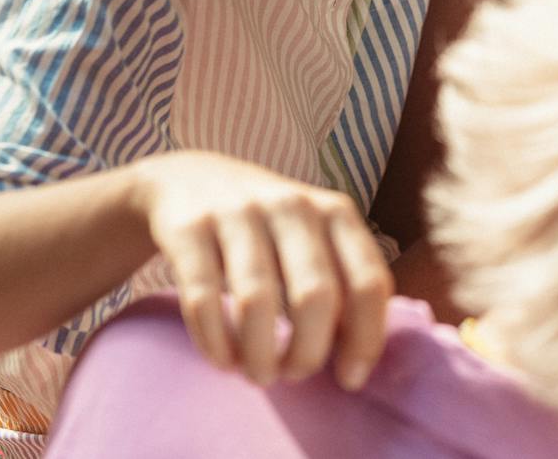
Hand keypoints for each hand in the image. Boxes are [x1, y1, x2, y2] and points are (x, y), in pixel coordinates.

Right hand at [127, 151, 390, 389]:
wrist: (188, 178)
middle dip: (307, 354)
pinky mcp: (189, 228)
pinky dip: (215, 342)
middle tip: (293, 376)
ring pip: (258, 301)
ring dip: (259, 356)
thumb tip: (357, 360)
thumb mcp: (314, 238)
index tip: (350, 379)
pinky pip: (204, 298)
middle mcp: (292, 206)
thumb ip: (342, 285)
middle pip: (316, 296)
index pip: (369, 282)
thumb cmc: (268, 227)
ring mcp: (239, 212)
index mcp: (336, 212)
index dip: (365, 338)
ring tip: (258, 374)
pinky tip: (223, 361)